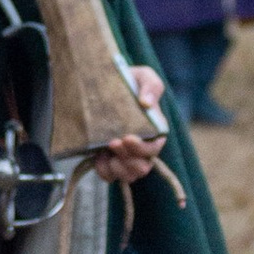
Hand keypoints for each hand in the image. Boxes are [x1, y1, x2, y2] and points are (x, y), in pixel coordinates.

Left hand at [97, 62, 167, 184]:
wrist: (105, 85)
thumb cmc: (131, 81)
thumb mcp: (144, 76)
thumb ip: (151, 86)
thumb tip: (147, 103)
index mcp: (155, 131)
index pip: (154, 149)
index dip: (142, 149)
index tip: (127, 138)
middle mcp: (143, 147)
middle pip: (142, 167)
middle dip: (128, 160)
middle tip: (112, 143)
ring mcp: (127, 156)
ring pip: (129, 175)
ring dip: (117, 169)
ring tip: (104, 154)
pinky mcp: (111, 159)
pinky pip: (110, 176)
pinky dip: (104, 171)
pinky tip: (97, 158)